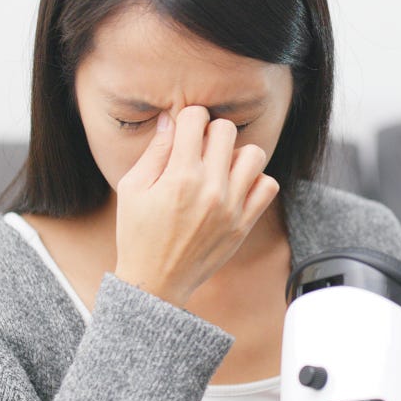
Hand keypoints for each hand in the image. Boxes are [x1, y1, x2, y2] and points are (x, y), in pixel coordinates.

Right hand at [113, 105, 279, 307]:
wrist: (156, 282)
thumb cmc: (138, 234)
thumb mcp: (132, 189)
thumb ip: (155, 151)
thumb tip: (171, 119)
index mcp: (180, 177)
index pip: (196, 118)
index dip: (186, 119)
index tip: (182, 134)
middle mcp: (210, 189)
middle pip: (226, 130)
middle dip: (210, 132)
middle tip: (199, 150)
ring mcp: (231, 207)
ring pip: (253, 154)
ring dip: (235, 154)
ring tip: (219, 167)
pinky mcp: (244, 224)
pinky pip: (268, 186)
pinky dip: (254, 180)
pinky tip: (234, 187)